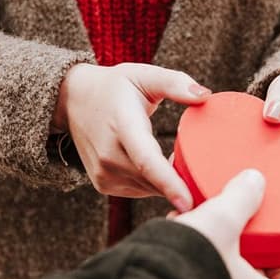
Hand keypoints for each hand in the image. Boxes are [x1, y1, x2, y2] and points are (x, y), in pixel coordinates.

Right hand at [54, 63, 210, 211]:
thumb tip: (206, 96)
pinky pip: (141, 190)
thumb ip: (175, 83)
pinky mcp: (104, 185)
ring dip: (168, 181)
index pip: (146, 160)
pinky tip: (156, 164)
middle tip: (205, 166)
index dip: (169, 183)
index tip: (188, 202)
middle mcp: (109, 155)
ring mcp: (104, 173)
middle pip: (155, 180)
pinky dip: (154, 183)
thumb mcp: (143, 76)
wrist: (74, 101)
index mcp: (123, 125)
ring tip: (176, 157)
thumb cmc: (115, 87)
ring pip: (150, 189)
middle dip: (183, 180)